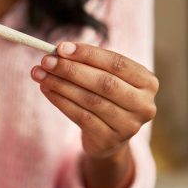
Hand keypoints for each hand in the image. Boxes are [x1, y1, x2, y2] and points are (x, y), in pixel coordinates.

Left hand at [31, 42, 158, 158]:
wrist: (109, 137)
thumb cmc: (105, 97)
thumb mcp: (105, 77)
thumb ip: (88, 63)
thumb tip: (59, 51)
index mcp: (147, 82)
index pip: (117, 63)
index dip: (88, 54)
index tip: (61, 47)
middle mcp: (143, 104)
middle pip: (104, 82)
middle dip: (71, 69)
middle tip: (46, 61)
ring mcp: (128, 125)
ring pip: (90, 100)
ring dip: (61, 85)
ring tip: (40, 74)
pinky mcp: (109, 140)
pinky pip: (80, 117)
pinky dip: (60, 101)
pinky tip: (47, 90)